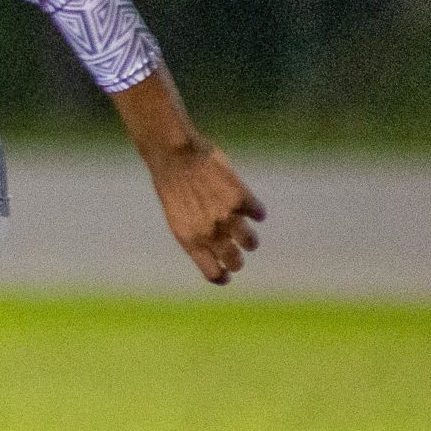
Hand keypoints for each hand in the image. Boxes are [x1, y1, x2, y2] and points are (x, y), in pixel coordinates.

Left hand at [144, 137, 264, 284]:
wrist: (174, 155)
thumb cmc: (172, 184)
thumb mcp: (179, 215)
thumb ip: (198, 233)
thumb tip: (218, 247)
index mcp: (189, 239)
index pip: (212, 272)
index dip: (222, 276)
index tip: (228, 274)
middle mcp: (209, 232)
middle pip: (235, 261)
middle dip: (238, 260)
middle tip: (239, 250)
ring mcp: (226, 216)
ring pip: (251, 242)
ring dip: (250, 239)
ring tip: (245, 229)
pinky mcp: (241, 198)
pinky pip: (258, 213)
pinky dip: (256, 210)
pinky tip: (249, 204)